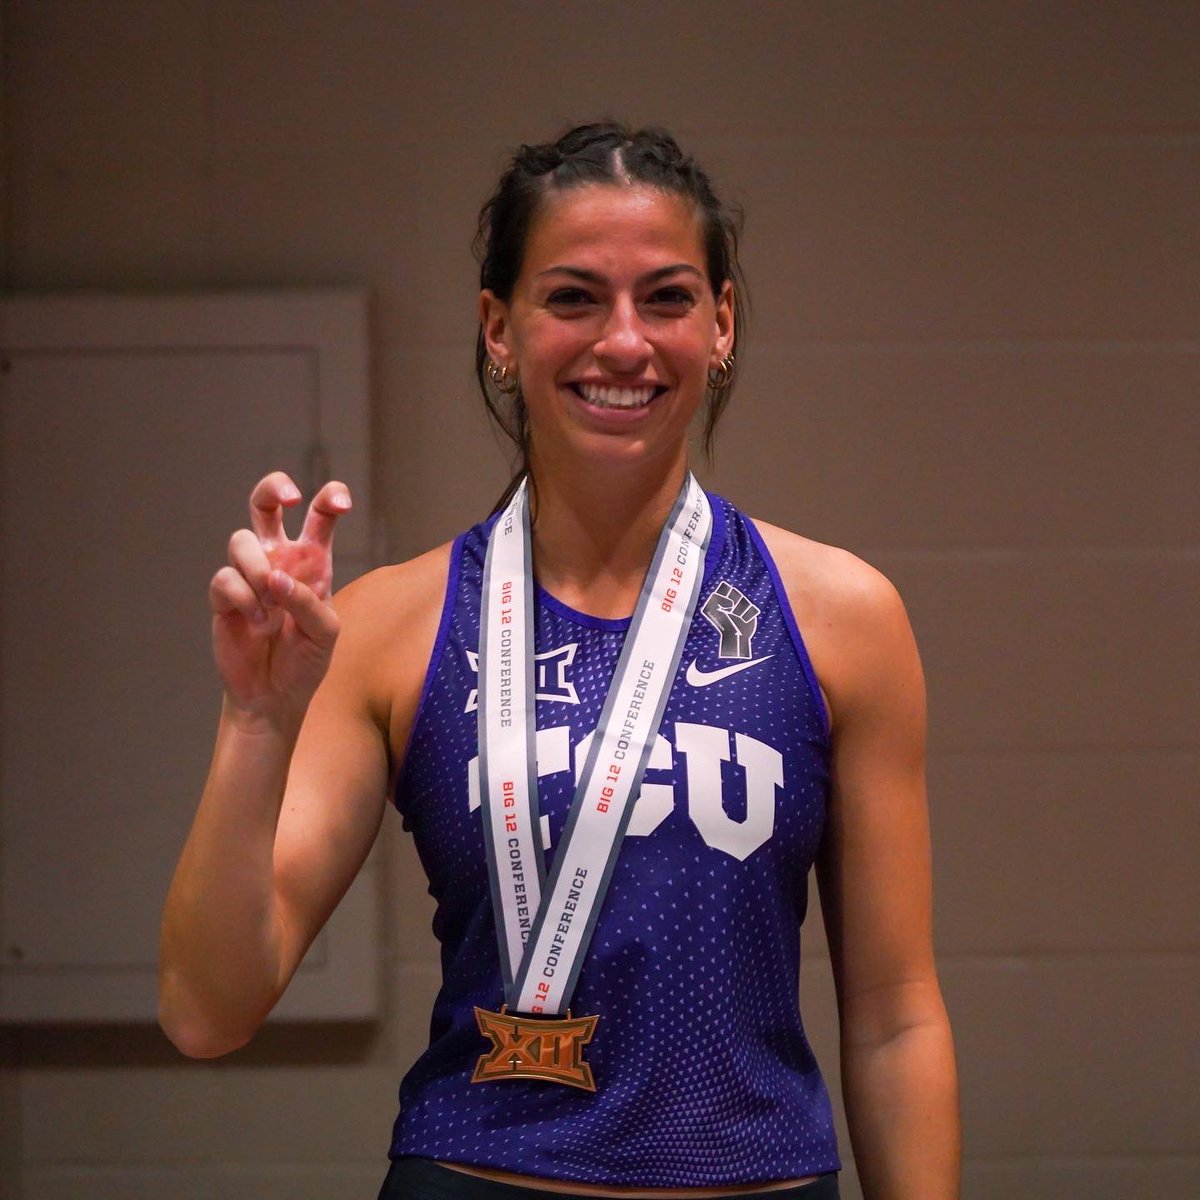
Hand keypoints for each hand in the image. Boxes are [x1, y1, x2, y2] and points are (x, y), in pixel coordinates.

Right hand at [209, 472, 352, 728]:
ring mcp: (249, 576)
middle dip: (273, 488)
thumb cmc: (306, 660)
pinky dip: (244, 599)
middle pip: (265, 505)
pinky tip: (257, 624)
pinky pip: (225, 578)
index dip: (329, 499)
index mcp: (312, 562)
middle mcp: (278, 560)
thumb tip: (275, 578)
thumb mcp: (325, 633)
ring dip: (258, 567)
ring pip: (242, 540)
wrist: (274, 696)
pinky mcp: (223, 597)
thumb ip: (308, 602)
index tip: (340, 501)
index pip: (319, 518)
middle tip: (289, 496)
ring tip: (271, 602)